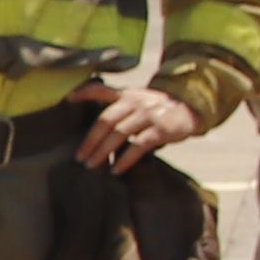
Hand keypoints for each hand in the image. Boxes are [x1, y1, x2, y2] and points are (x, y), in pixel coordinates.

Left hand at [70, 80, 199, 172]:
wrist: (192, 109)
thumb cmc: (159, 109)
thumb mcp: (139, 101)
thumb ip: (119, 107)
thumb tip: (96, 129)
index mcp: (128, 94)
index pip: (102, 90)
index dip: (84, 93)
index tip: (67, 99)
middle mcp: (136, 102)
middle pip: (106, 120)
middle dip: (90, 140)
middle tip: (79, 157)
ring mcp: (149, 115)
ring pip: (119, 133)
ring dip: (103, 151)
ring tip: (92, 165)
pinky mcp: (161, 129)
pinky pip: (139, 145)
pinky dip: (125, 158)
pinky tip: (116, 169)